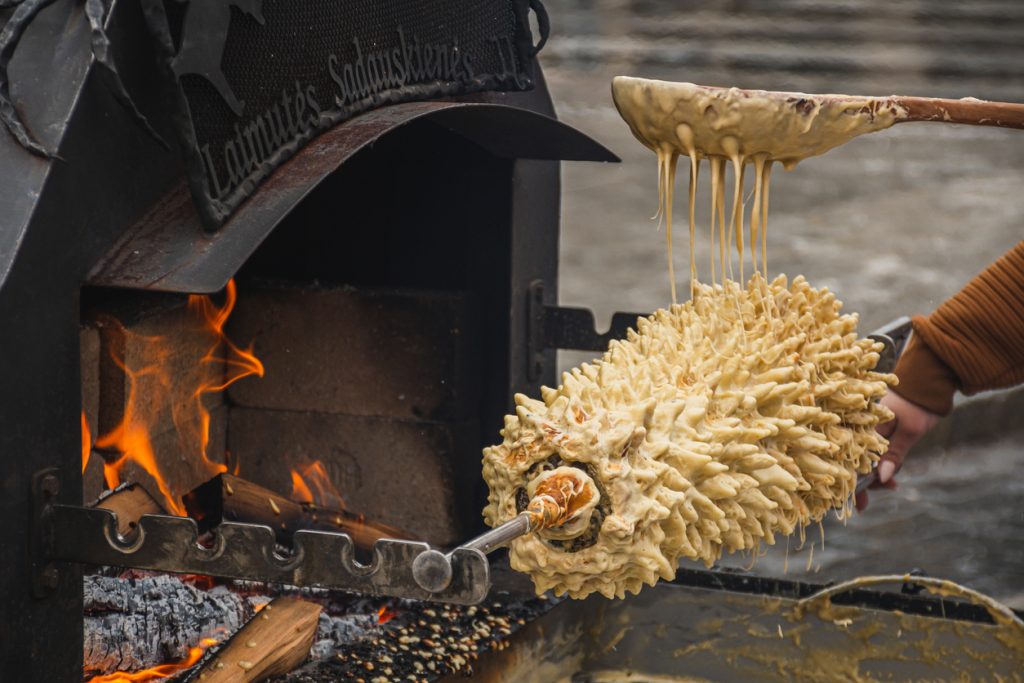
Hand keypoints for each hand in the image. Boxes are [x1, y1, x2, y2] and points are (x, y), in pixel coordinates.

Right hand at [856, 392, 941, 511]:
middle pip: (856, 462)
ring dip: (876, 475)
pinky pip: (874, 453)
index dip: (855, 483)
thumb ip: (894, 455)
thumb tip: (881, 478)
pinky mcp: (876, 431)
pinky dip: (881, 465)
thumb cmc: (918, 404)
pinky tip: (890, 477)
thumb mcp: (909, 432)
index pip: (853, 459)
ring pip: (866, 459)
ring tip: (892, 486)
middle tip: (875, 499)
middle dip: (867, 482)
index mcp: (864, 427)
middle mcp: (861, 428)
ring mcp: (868, 429)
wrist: (928, 380)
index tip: (857, 504)